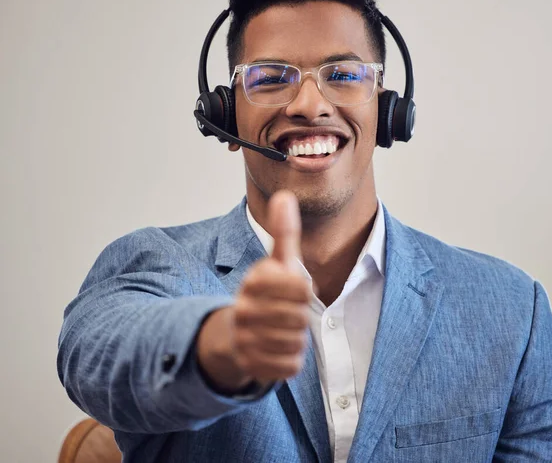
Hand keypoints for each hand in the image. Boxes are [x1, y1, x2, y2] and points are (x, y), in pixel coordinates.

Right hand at [197, 190, 311, 391]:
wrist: (237, 332)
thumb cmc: (267, 292)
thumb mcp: (277, 262)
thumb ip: (284, 232)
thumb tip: (284, 195)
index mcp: (254, 281)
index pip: (302, 289)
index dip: (304, 291)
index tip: (293, 290)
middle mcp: (244, 310)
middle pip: (300, 317)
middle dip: (300, 317)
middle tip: (287, 313)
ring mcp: (245, 339)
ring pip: (296, 342)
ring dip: (296, 338)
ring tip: (281, 330)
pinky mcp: (251, 365)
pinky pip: (290, 366)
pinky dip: (291, 359)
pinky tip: (277, 348)